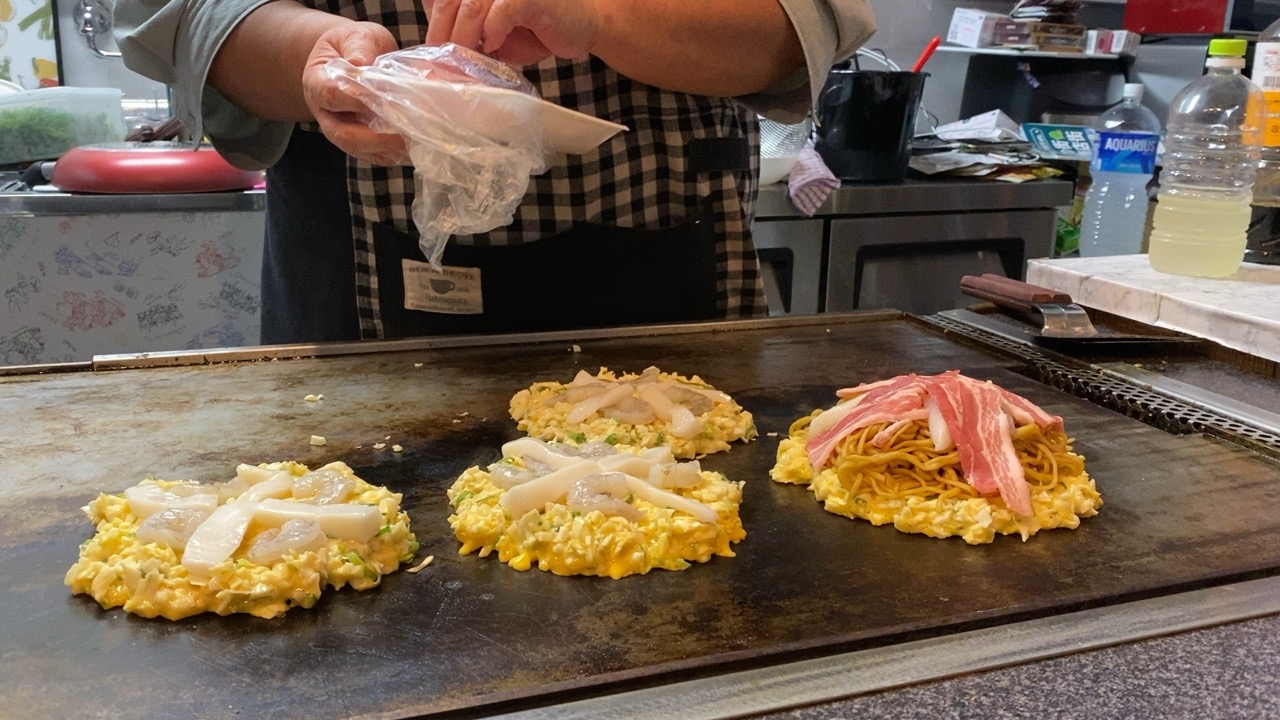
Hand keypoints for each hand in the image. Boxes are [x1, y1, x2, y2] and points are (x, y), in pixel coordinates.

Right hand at [302, 23, 406, 164]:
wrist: (351, 58)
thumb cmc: (354, 46)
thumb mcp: (355, 36)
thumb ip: (359, 47)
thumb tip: (363, 64)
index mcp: (317, 81)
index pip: (331, 95)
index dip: (357, 98)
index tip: (386, 96)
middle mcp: (324, 112)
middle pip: (343, 135)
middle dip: (376, 137)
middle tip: (407, 130)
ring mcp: (340, 131)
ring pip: (359, 150)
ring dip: (388, 149)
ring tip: (415, 140)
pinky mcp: (359, 143)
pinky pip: (373, 156)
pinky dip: (393, 154)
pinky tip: (414, 146)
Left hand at [424, 0, 603, 64]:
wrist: (583, 25)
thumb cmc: (536, 29)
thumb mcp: (493, 35)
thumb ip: (467, 36)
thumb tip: (437, 58)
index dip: (432, 24)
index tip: (428, 55)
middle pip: (448, 1)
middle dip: (440, 35)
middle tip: (439, 66)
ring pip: (470, 6)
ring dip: (462, 39)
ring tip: (462, 63)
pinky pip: (501, 11)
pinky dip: (492, 32)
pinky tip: (494, 47)